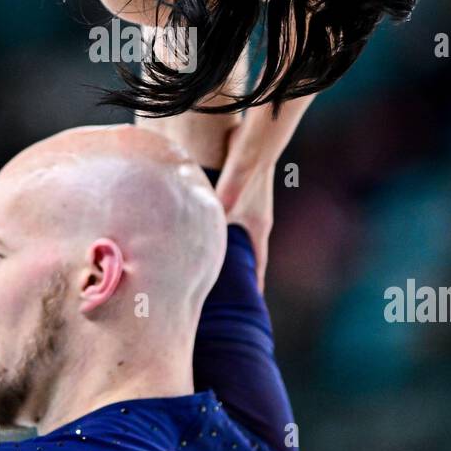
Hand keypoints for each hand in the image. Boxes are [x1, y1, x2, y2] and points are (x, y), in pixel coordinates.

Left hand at [214, 123, 274, 290]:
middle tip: (225, 294)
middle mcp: (256, 221)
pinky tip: (202, 232)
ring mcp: (250, 209)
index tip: (251, 305)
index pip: (258, 266)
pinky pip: (229, 221)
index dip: (254, 286)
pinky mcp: (240, 197)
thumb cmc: (245, 173)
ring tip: (208, 268)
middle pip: (247, 255)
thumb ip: (213, 216)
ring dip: (225, 252)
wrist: (255, 145)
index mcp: (258, 228)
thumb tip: (192, 232)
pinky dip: (219, 231)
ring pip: (235, 238)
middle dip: (237, 274)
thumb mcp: (227, 200)